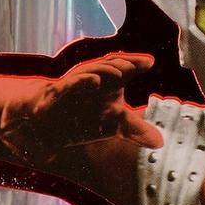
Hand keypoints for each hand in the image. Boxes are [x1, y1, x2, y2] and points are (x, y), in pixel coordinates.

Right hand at [0, 54, 161, 161]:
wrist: (44, 123)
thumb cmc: (82, 117)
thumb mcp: (111, 125)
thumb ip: (134, 129)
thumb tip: (160, 142)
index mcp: (106, 84)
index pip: (123, 68)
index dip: (135, 63)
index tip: (150, 62)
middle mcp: (89, 81)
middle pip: (106, 67)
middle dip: (120, 64)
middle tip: (137, 64)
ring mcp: (70, 86)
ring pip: (85, 73)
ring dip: (99, 72)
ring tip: (116, 73)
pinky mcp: (52, 96)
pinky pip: (64, 88)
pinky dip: (74, 85)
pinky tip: (90, 83)